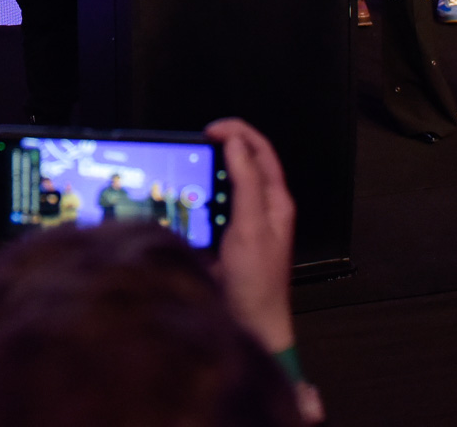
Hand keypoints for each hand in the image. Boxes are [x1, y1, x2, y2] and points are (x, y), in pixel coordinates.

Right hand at [204, 118, 296, 355]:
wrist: (250, 325)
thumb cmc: (257, 281)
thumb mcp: (252, 226)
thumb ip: (246, 183)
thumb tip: (236, 142)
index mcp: (275, 201)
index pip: (261, 151)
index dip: (238, 133)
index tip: (209, 130)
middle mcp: (261, 208)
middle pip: (243, 164)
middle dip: (220, 148)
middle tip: (192, 147)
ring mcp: (243, 223)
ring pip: (225, 185)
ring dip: (206, 173)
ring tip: (185, 169)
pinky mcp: (226, 238)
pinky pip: (211, 208)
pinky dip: (197, 199)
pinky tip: (181, 201)